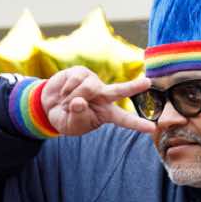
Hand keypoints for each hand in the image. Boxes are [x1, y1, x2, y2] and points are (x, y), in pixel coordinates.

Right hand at [40, 66, 157, 137]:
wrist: (49, 105)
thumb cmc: (65, 119)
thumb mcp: (71, 125)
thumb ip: (77, 116)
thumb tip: (80, 101)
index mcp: (107, 114)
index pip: (124, 120)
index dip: (137, 124)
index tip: (152, 129)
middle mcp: (104, 96)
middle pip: (120, 91)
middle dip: (133, 87)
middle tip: (147, 82)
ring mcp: (94, 82)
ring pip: (89, 87)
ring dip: (73, 98)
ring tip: (67, 103)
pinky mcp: (82, 72)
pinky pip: (75, 80)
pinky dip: (66, 90)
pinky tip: (64, 93)